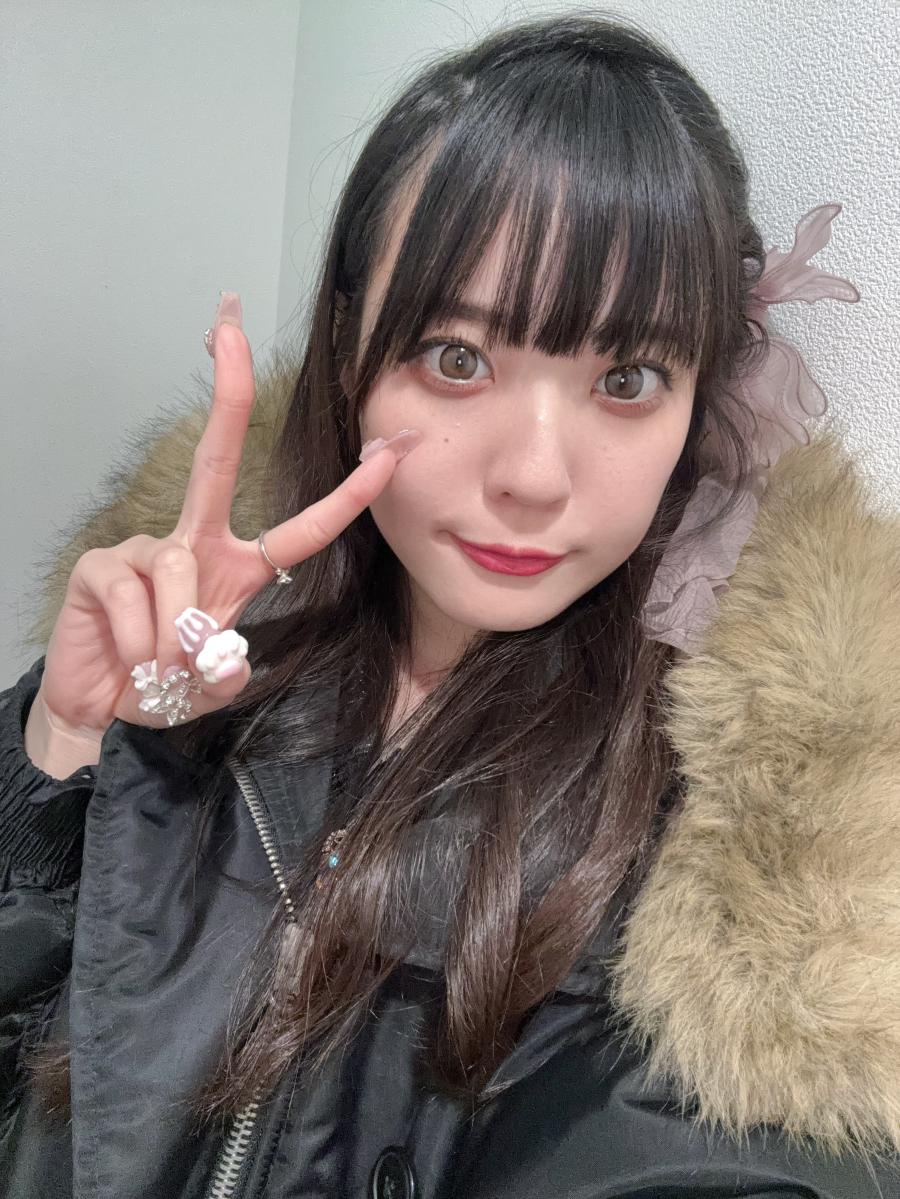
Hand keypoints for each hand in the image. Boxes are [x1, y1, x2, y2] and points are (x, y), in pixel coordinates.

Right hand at [36, 306, 420, 738]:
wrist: (99, 708)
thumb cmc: (162, 685)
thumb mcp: (214, 684)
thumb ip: (229, 670)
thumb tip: (222, 652)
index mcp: (237, 567)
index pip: (302, 530)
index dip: (348, 496)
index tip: (391, 452)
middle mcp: (194, 544)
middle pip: (217, 457)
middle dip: (227, 387)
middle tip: (230, 320)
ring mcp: (143, 550)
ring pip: (179, 568)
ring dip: (177, 632)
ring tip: (161, 667)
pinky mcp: (100, 566)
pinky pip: (135, 592)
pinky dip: (142, 639)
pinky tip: (132, 656)